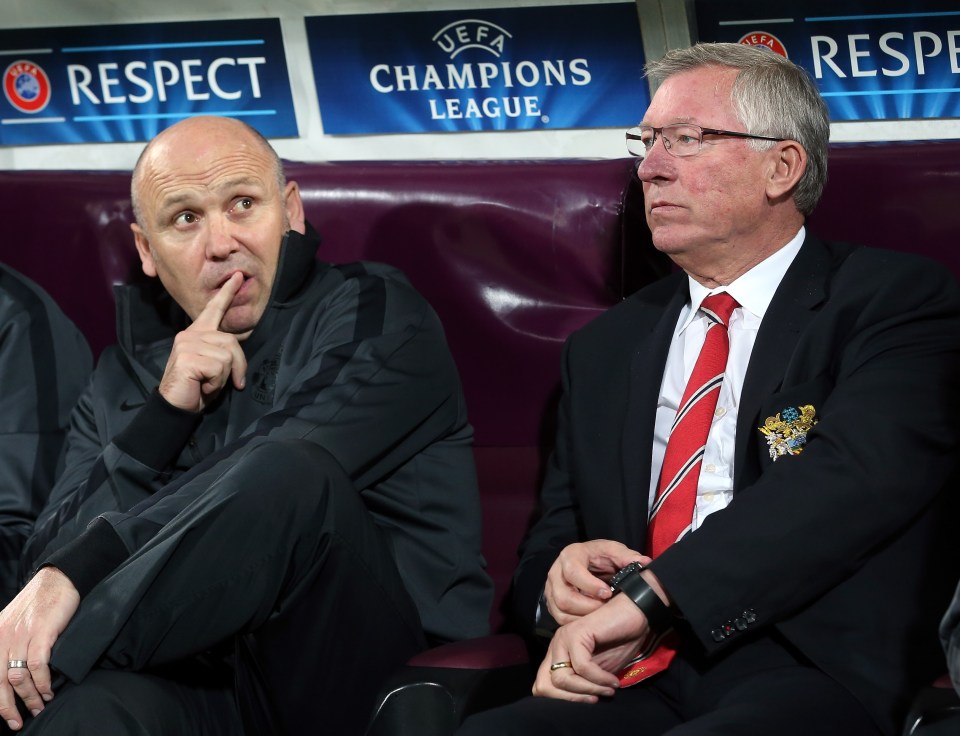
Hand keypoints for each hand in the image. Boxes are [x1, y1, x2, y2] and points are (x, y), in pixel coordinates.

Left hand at [0, 568, 79, 729]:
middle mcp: (3, 638)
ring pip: (19, 678)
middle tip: (18, 721)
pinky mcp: (42, 633)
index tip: (7, 717)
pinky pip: (38, 666)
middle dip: (8, 707)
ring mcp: (22, 636)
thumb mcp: (12, 622)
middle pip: (0, 682)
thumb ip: (8, 644)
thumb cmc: (39, 602)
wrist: (58, 579)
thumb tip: (10, 673)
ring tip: (40, 705)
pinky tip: (49, 690)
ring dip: (30, 697)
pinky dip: (43, 682)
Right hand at [158, 272, 247, 411]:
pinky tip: (202, 386)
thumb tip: (236, 357)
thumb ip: (224, 354)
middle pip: (232, 342)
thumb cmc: (197, 388)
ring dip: (224, 377)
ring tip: (207, 383)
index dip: (227, 293)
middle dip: (238, 366)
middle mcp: (190, 334)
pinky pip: (219, 368)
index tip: (237, 277)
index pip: (213, 310)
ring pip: (227, 357)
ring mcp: (187, 344)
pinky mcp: (187, 357)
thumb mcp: (215, 368)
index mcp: (197, 334)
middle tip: (230, 383)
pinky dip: (216, 383)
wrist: (176, 406)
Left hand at [533, 594, 650, 702]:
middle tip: (596, 699)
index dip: (560, 701)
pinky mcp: (575, 633)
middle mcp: (556, 646)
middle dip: (571, 699)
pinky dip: (599, 678)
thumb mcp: (598, 672)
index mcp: (558, 655)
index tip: (587, 702)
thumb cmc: (620, 642)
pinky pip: (582, 666)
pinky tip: (612, 680)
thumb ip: (583, 683)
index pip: (542, 686)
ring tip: (608, 689)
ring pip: (562, 678)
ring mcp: (563, 638)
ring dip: (588, 689)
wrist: (635, 614)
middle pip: (544, 685)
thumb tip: (572, 705)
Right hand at [544, 540, 649, 625]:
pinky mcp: (553, 603)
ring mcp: (551, 590)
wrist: (590, 561)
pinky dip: (577, 624)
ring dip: (582, 618)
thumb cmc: (602, 557)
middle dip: (587, 607)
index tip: (608, 593)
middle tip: (606, 610)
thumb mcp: (615, 552)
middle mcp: (555, 572)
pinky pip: (560, 620)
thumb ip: (629, 557)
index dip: (590, 586)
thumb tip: (645, 563)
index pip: (573, 572)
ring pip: (560, 611)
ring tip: (602, 617)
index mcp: (570, 555)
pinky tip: (593, 622)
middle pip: (563, 597)